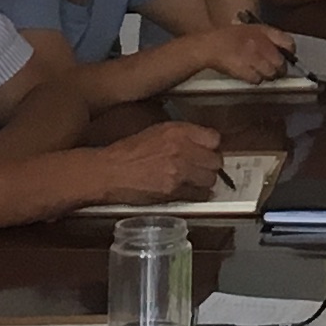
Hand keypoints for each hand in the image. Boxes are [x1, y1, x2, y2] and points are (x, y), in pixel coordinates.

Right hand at [80, 121, 223, 204]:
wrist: (109, 171)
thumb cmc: (128, 152)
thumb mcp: (157, 131)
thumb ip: (181, 136)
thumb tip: (199, 143)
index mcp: (178, 131)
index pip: (215, 138)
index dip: (211, 147)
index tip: (208, 151)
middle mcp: (181, 149)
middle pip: (216, 160)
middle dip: (210, 165)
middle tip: (203, 167)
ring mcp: (178, 171)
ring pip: (210, 179)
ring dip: (205, 181)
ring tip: (196, 180)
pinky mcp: (173, 191)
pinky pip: (199, 195)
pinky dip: (197, 195)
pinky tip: (190, 191)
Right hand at [192, 21, 294, 82]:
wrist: (210, 45)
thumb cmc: (231, 37)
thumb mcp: (253, 29)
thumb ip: (270, 37)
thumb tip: (287, 50)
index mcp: (264, 31)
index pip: (288, 43)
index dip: (289, 52)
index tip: (286, 56)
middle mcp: (261, 44)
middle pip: (281, 63)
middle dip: (279, 68)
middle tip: (274, 69)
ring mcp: (253, 58)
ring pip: (271, 74)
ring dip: (268, 75)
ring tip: (260, 71)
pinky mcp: (245, 71)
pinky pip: (258, 80)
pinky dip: (255, 79)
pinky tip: (249, 74)